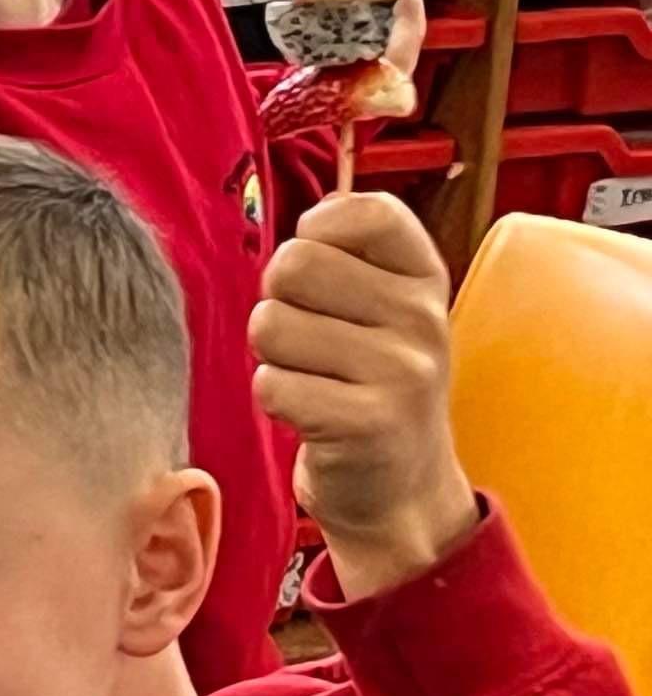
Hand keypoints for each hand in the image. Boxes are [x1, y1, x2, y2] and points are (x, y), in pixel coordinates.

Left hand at [253, 193, 479, 598]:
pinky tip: (313, 412)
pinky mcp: (368, 423)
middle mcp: (423, 317)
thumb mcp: (379, 305)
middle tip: (309, 339)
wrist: (400, 484)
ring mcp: (402, 371)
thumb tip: (308, 219)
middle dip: (278, 300)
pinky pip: (271, 384)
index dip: (315, 233)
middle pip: (292, 264)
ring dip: (273, 355)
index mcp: (424, 276)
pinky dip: (275, 399)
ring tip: (314, 377)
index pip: (363, 211)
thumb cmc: (368, 377)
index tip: (321, 276)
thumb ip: (346, 252)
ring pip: (271, 324)